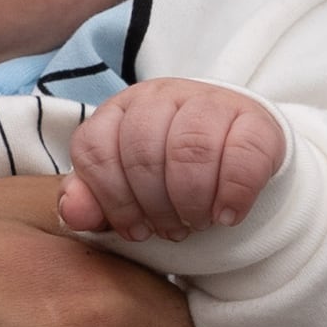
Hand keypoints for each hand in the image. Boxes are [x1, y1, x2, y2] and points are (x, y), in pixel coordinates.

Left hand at [59, 78, 284, 242]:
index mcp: (120, 109)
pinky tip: (227, 215)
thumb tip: (72, 212)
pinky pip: (242, 156)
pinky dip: (233, 194)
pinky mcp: (255, 119)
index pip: (95, 148)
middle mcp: (162, 96)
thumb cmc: (169, 175)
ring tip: (197, 223)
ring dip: (192, 201)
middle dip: (154, 206)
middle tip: (170, 230)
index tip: (135, 229)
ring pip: (191, 150)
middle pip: (142, 152)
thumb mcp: (123, 188)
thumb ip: (91, 201)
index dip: (112, 199)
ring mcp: (210, 101)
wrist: (236, 152)